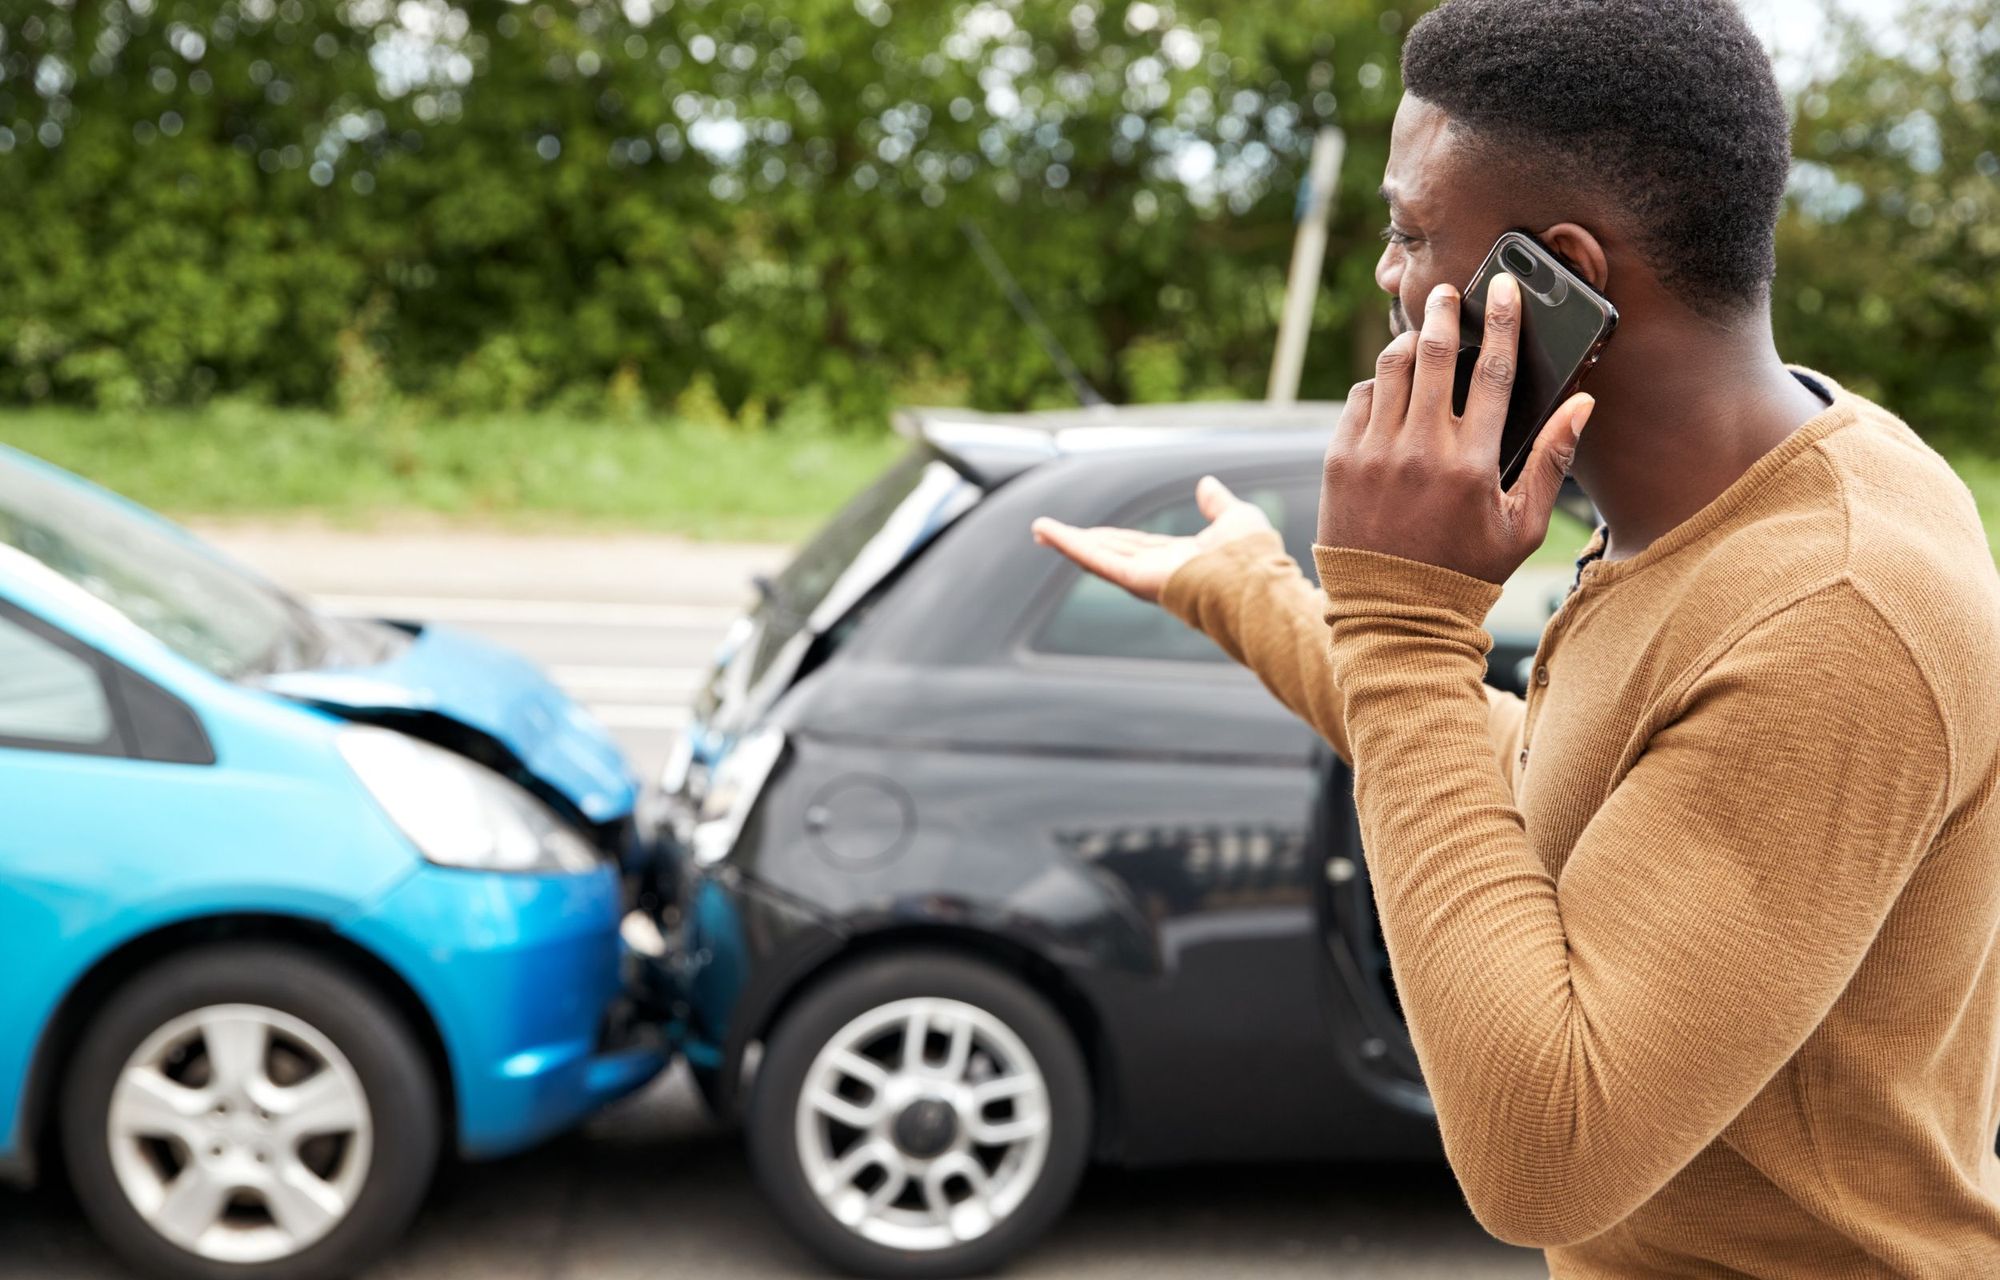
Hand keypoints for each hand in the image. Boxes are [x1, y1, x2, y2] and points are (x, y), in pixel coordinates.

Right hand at [1030, 475, 1273, 602]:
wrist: (1255, 582)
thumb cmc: (1254, 558)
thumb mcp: (1235, 518)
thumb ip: (1218, 504)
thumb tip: (1207, 483)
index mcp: (1178, 560)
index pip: (1137, 546)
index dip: (1112, 537)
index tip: (1091, 532)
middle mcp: (1157, 571)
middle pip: (1110, 552)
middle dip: (1080, 542)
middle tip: (1049, 532)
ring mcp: (1144, 577)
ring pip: (1097, 556)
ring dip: (1066, 542)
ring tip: (1039, 529)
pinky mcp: (1135, 579)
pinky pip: (1097, 560)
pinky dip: (1070, 546)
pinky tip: (1048, 532)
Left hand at [1317, 272, 1595, 583]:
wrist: (1392, 612)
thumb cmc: (1466, 571)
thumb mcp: (1522, 525)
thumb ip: (1552, 459)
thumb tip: (1582, 403)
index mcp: (1472, 463)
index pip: (1494, 371)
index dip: (1501, 321)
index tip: (1502, 289)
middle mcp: (1420, 449)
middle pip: (1435, 354)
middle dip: (1443, 312)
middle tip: (1446, 292)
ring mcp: (1374, 452)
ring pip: (1391, 369)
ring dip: (1408, 342)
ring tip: (1420, 332)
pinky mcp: (1338, 461)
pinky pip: (1358, 399)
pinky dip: (1377, 384)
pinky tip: (1390, 385)